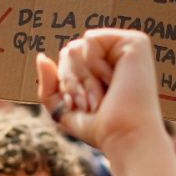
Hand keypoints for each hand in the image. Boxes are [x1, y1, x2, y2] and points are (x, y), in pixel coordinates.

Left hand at [35, 28, 166, 154]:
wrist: (123, 136)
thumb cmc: (98, 126)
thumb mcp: (62, 107)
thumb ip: (48, 82)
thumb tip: (41, 56)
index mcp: (104, 65)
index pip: (66, 59)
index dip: (66, 84)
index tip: (85, 106)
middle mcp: (116, 53)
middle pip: (68, 52)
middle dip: (72, 82)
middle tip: (93, 103)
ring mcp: (126, 45)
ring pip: (75, 47)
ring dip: (83, 78)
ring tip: (103, 95)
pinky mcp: (134, 41)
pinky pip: (90, 39)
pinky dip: (93, 64)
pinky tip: (113, 79)